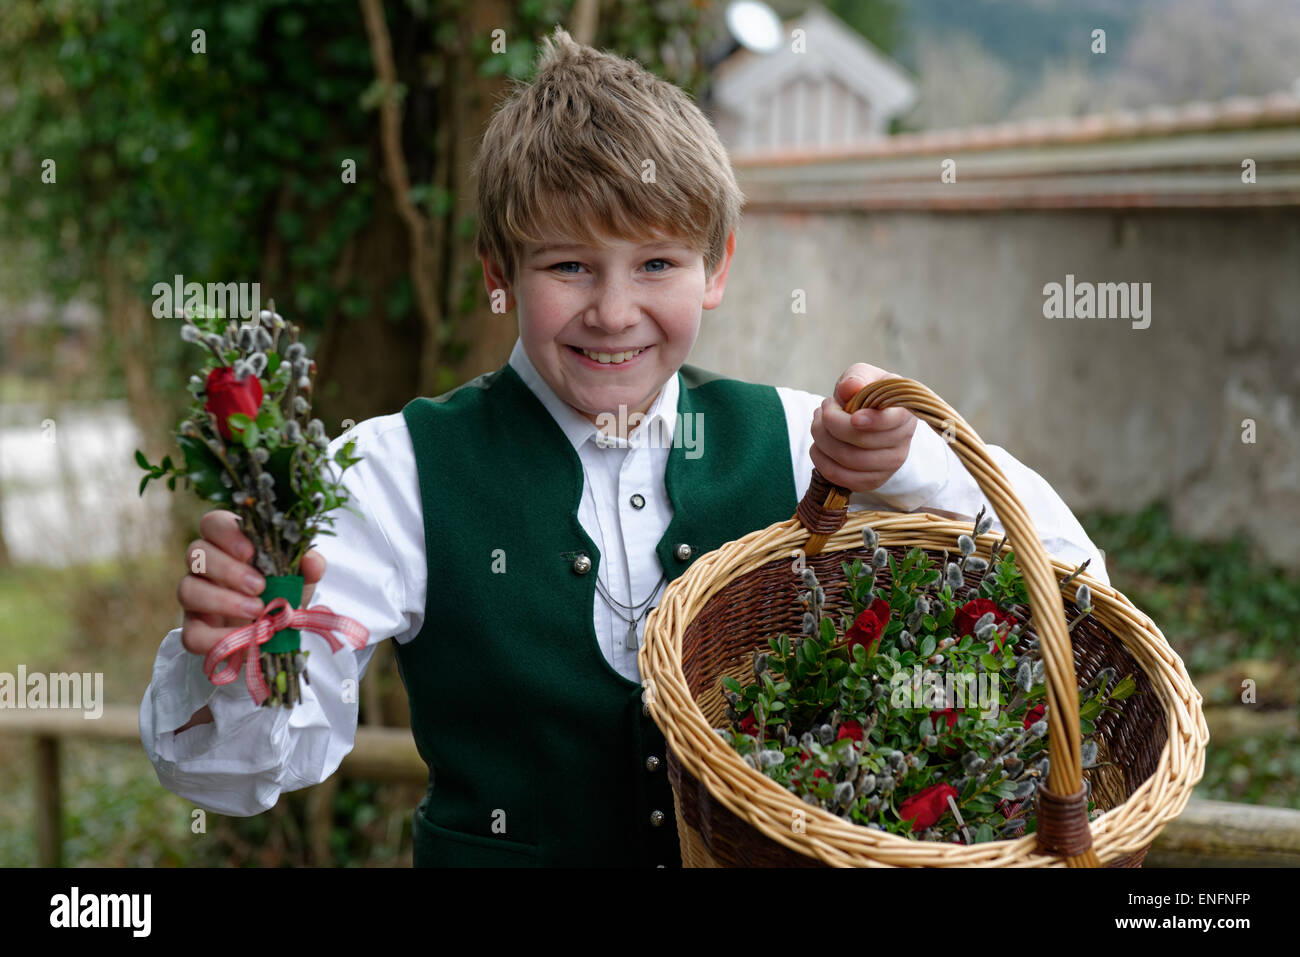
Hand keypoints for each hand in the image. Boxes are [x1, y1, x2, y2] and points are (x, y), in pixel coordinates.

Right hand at [177, 509, 325, 658]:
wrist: (278, 633)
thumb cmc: (283, 593)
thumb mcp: (301, 577)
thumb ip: (307, 565)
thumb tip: (312, 561)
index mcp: (228, 543)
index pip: (212, 523)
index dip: (226, 533)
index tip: (252, 552)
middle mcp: (204, 567)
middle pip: (195, 553)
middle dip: (228, 569)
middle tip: (260, 586)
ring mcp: (196, 598)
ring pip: (187, 589)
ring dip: (222, 600)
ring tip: (257, 610)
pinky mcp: (195, 631)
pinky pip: (191, 634)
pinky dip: (217, 638)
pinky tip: (246, 638)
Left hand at [809, 363, 917, 492]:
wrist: (866, 417)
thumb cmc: (866, 393)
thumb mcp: (863, 377)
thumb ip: (857, 378)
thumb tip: (850, 387)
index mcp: (905, 412)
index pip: (893, 422)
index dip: (873, 421)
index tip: (853, 417)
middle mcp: (903, 441)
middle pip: (863, 441)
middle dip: (832, 423)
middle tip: (823, 409)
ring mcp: (889, 465)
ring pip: (849, 459)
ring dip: (822, 439)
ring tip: (818, 423)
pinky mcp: (872, 481)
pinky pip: (842, 478)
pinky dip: (822, 461)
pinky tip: (818, 446)